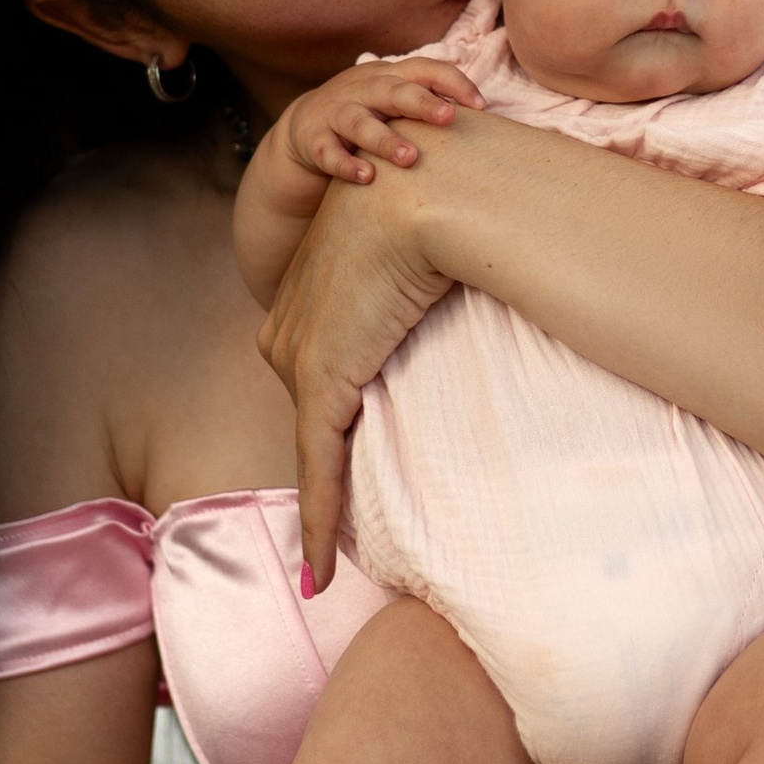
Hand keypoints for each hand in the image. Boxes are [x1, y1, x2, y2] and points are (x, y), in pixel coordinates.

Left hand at [257, 168, 454, 585]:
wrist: (425, 189)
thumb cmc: (444, 208)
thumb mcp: (426, 252)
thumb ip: (424, 283)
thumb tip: (473, 286)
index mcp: (308, 289)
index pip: (318, 371)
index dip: (334, 416)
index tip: (348, 456)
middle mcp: (289, 323)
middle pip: (311, 410)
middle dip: (325, 465)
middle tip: (341, 529)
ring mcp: (300, 353)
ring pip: (313, 448)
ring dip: (324, 507)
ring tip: (331, 565)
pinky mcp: (319, 382)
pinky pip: (318, 468)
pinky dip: (320, 523)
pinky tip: (321, 574)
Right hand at [279, 57, 480, 188]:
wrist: (305, 127)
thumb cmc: (370, 114)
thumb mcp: (396, 100)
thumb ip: (432, 102)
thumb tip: (491, 118)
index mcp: (391, 75)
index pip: (426, 69)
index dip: (454, 82)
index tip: (481, 105)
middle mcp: (364, 89)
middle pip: (393, 90)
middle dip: (421, 103)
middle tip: (447, 118)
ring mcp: (337, 112)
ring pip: (359, 122)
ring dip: (384, 139)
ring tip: (409, 157)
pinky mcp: (314, 138)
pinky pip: (328, 152)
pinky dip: (345, 164)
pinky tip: (366, 177)